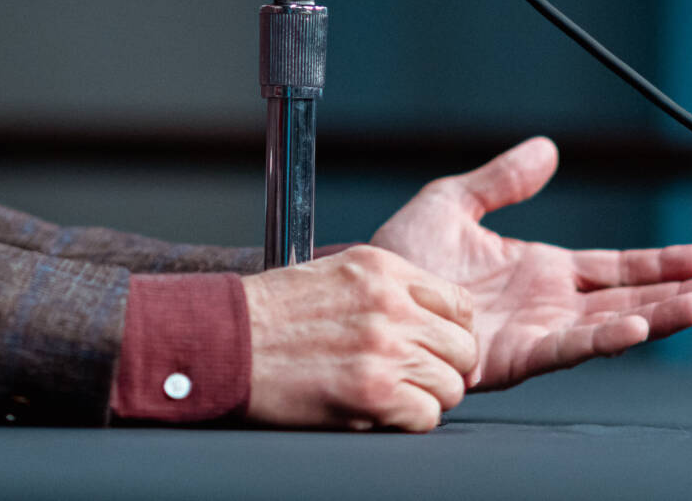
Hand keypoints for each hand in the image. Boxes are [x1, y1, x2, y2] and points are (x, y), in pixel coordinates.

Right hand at [242, 245, 478, 431]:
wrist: (227, 341)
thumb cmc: (271, 313)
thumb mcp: (336, 274)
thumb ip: (388, 290)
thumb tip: (429, 322)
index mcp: (383, 270)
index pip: (460, 303)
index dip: (455, 332)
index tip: (440, 346)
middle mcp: (391, 305)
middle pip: (464, 348)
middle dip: (447, 368)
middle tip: (420, 378)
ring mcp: (385, 349)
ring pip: (450, 386)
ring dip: (427, 398)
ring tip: (393, 395)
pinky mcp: (374, 392)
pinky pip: (426, 417)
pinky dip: (408, 421)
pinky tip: (380, 411)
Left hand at [371, 136, 691, 390]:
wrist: (362, 297)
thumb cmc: (399, 259)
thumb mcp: (453, 204)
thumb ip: (502, 180)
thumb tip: (547, 149)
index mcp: (541, 270)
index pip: (614, 266)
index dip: (658, 263)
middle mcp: (547, 306)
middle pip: (626, 300)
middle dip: (677, 297)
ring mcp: (535, 333)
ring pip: (609, 327)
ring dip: (656, 319)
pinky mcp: (513, 358)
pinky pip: (567, 348)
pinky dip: (604, 339)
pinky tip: (636, 328)